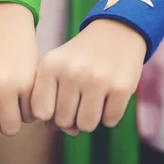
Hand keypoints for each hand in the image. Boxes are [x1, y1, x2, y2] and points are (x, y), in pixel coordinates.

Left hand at [31, 19, 145, 133]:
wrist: (117, 32)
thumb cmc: (80, 58)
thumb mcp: (56, 68)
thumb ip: (50, 102)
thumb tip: (70, 132)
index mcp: (50, 66)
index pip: (41, 113)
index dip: (50, 115)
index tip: (57, 104)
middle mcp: (72, 72)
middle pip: (64, 122)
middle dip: (71, 117)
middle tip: (79, 100)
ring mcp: (97, 79)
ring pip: (86, 125)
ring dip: (90, 119)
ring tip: (92, 100)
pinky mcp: (121, 87)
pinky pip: (110, 121)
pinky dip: (109, 114)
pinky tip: (109, 96)